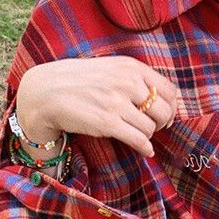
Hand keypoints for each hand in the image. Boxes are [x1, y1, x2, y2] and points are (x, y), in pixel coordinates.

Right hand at [17, 56, 177, 156]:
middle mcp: (127, 82)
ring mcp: (117, 103)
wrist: (46, 92)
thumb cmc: (78, 81)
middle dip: (162, 124)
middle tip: (153, 128)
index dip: (172, 107)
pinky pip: (139, 140)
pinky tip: (145, 151)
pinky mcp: (108, 123)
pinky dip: (145, 149)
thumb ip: (134, 78)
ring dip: (148, 136)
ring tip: (139, 135)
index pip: (169, 90)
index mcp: (131, 67)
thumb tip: (160, 99)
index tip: (166, 115)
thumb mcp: (110, 68)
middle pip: (163, 111)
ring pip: (151, 128)